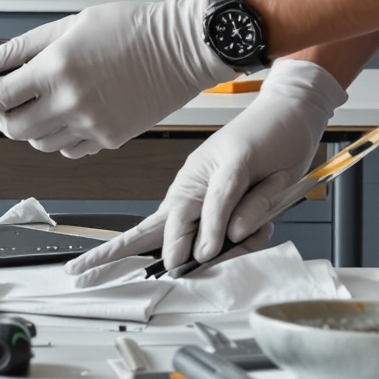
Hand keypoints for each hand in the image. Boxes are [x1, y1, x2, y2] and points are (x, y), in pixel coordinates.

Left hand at [0, 0, 232, 156]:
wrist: (182, 47)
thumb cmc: (131, 28)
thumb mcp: (68, 25)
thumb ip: (20, 48)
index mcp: (57, 69)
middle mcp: (71, 102)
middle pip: (13, 128)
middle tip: (2, 102)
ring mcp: (93, 125)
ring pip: (39, 143)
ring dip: (30, 127)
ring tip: (42, 103)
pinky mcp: (111, 139)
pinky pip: (69, 150)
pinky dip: (59, 137)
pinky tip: (68, 114)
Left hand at [68, 59, 348, 279]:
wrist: (292, 113)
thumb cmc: (267, 156)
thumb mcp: (248, 205)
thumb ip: (232, 230)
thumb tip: (211, 253)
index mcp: (190, 199)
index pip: (149, 231)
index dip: (118, 249)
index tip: (86, 266)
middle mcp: (194, 188)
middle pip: (155, 226)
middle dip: (124, 247)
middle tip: (100, 266)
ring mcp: (212, 172)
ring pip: (190, 216)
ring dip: (196, 240)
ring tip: (210, 255)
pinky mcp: (236, 159)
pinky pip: (223, 196)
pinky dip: (224, 219)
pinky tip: (227, 236)